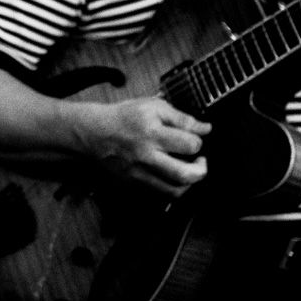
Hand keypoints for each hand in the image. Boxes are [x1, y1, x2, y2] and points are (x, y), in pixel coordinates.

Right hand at [82, 98, 210, 196]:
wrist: (95, 132)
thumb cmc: (124, 117)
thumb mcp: (153, 106)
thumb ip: (181, 118)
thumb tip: (205, 129)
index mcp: (152, 132)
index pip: (189, 144)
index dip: (199, 141)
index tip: (196, 138)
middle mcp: (146, 155)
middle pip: (184, 174)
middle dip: (201, 169)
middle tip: (200, 161)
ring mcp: (139, 172)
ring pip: (174, 191)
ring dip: (189, 183)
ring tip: (189, 171)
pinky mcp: (134, 182)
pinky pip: (160, 194)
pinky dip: (172, 188)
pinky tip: (173, 176)